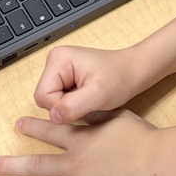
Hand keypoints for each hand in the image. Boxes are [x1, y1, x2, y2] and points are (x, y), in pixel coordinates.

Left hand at [0, 110, 167, 175]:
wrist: (159, 164)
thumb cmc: (144, 139)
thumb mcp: (119, 116)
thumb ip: (98, 114)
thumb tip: (86, 105)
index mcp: (81, 141)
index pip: (51, 132)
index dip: (33, 127)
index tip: (16, 124)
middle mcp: (74, 165)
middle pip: (36, 167)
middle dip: (12, 167)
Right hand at [33, 44, 149, 123]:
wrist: (133, 71)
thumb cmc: (119, 78)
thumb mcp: (97, 95)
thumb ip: (72, 106)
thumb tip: (53, 116)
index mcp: (58, 59)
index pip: (43, 95)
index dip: (61, 107)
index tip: (83, 101)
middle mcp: (54, 60)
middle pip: (44, 98)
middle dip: (64, 106)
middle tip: (87, 99)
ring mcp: (59, 68)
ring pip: (51, 100)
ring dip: (68, 106)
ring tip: (88, 97)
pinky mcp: (64, 76)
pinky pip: (59, 98)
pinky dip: (72, 103)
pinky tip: (86, 96)